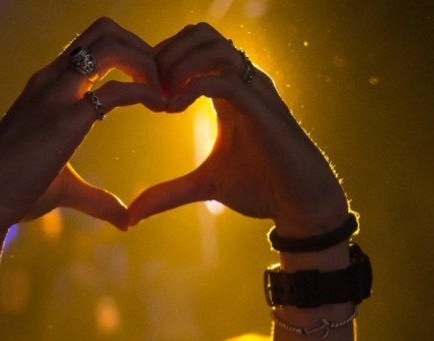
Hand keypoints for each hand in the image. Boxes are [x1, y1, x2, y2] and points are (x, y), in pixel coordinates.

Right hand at [0, 18, 165, 234]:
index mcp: (48, 86)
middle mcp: (51, 79)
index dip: (129, 53)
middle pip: (105, 30)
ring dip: (147, 62)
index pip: (93, 43)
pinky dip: (147, 92)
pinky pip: (114, 90)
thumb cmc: (16, 194)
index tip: (152, 85)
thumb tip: (125, 219)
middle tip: (164, 83)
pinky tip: (161, 108)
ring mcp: (56, 95)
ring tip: (165, 92)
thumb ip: (97, 198)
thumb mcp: (65, 188)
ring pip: (111, 45)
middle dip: (143, 48)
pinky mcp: (65, 119)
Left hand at [127, 23, 348, 235]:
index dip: (163, 59)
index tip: (142, 89)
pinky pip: (226, 79)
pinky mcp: (263, 109)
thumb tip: (133, 214)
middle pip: (202, 33)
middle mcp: (244, 82)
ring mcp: (256, 91)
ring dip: (179, 64)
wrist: (300, 203)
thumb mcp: (204, 186)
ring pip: (215, 47)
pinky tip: (173, 109)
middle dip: (167, 53)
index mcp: (229, 90)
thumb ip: (168, 193)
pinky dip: (193, 87)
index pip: (194, 45)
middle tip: (147, 86)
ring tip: (162, 95)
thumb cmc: (261, 188)